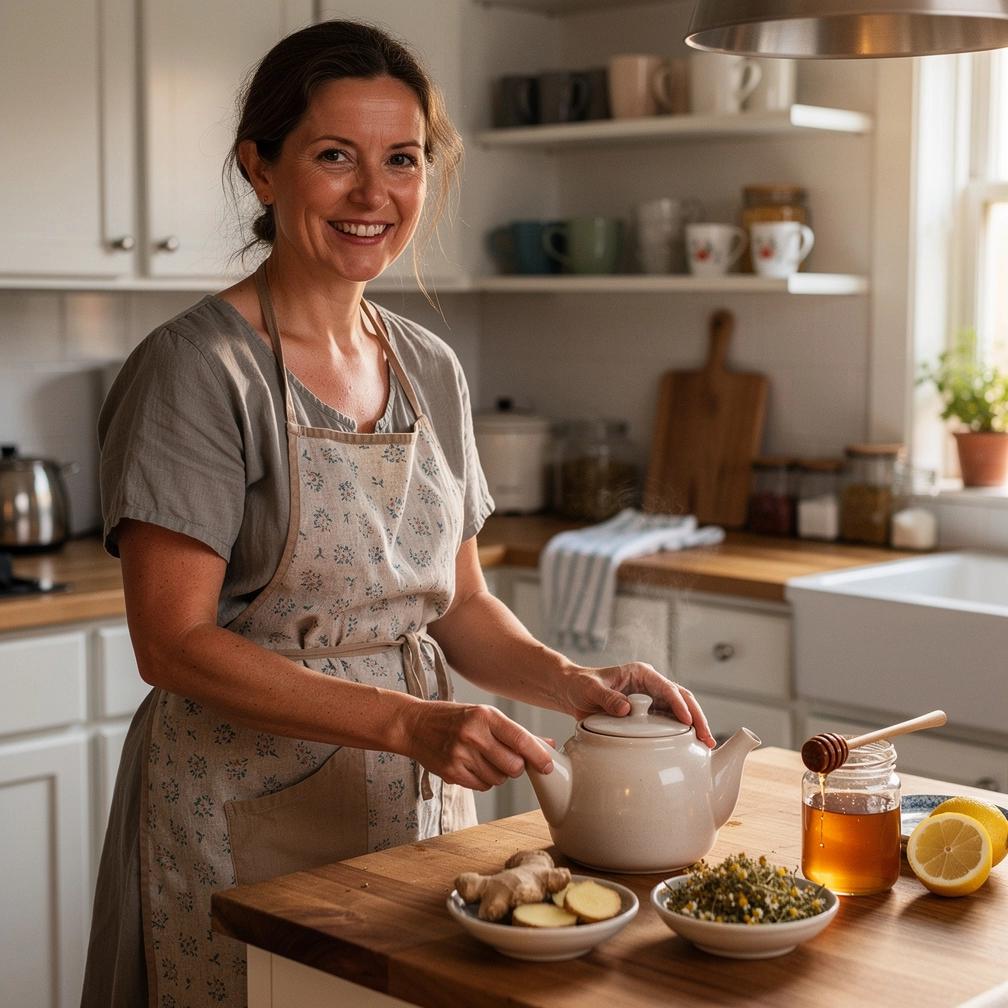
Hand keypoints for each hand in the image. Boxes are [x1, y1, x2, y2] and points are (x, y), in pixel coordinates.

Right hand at [402, 700, 554, 790]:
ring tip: (483, 759)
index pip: (521, 739)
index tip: (548, 766)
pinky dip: (483, 780)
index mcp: (485, 716)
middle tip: (505, 758)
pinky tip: (472, 766)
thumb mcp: (484, 715)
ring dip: (498, 774)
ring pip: (499, 779)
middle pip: (514, 766)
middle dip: (515, 767)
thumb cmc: (454, 718)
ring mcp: (461, 755)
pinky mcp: (452, 773)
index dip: (539, 756)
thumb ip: (516, 733)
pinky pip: (482, 786)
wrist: (414, 725)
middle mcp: (474, 734)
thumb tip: (548, 745)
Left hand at [557, 662, 716, 747]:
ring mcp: (652, 700)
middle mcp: (651, 685)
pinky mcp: (649, 715)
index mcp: (641, 674)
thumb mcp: (591, 689)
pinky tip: (689, 748)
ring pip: (680, 711)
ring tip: (706, 745)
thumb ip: (607, 698)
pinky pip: (668, 723)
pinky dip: (680, 734)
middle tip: (707, 738)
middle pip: (681, 698)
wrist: (572, 692)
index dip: (678, 704)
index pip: (666, 687)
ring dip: (694, 726)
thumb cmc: (580, 685)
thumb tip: (627, 709)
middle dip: (697, 717)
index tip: (687, 720)